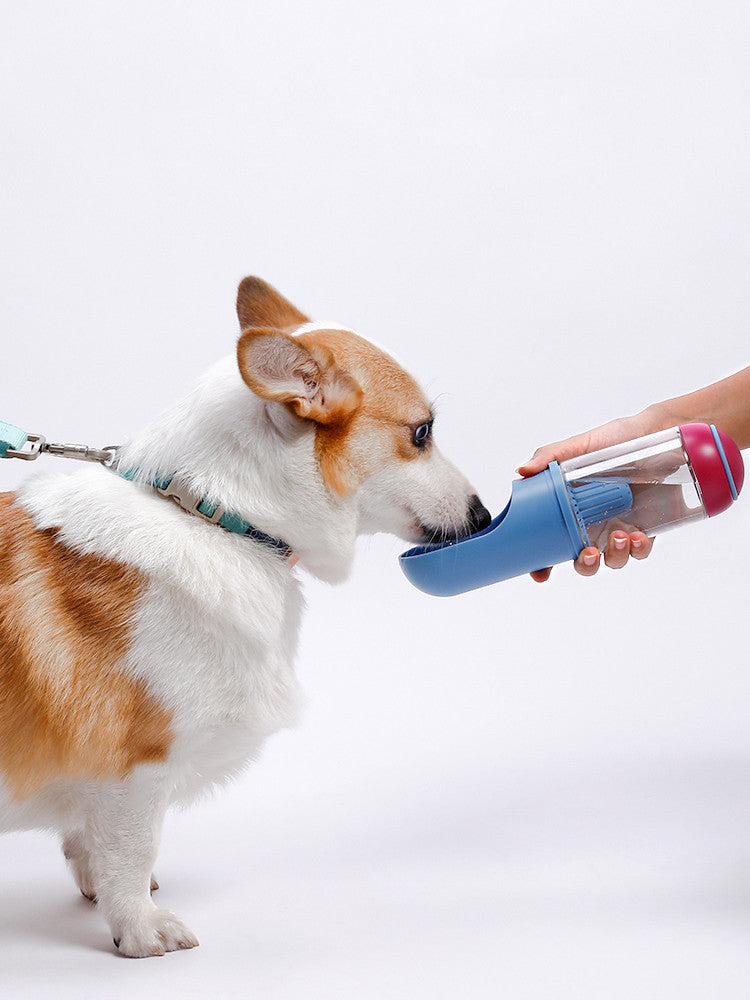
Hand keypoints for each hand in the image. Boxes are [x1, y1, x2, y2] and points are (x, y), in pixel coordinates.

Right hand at [518, 412, 656, 581]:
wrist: (655, 432)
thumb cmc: (615, 439)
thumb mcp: (580, 445)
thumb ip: (550, 456)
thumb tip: (522, 470)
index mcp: (570, 510)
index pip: (550, 543)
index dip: (542, 563)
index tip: (540, 573)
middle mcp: (592, 524)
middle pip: (582, 560)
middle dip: (584, 565)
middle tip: (588, 554)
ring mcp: (619, 528)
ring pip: (612, 560)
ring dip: (614, 557)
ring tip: (620, 537)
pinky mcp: (646, 528)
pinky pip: (640, 551)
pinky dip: (639, 549)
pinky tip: (638, 536)